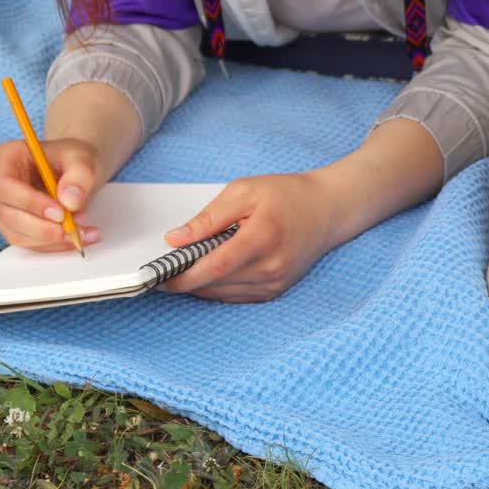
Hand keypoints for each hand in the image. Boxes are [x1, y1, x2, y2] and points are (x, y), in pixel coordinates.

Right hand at [0, 137, 102, 251]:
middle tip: (75, 228)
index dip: (30, 203)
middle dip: (44, 227)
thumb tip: (70, 202)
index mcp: (4, 158)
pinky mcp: (13, 226)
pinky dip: (56, 244)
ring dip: (52, 239)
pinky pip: (30, 243)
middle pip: (8, 214)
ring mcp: (1, 207)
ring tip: (83, 232)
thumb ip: (79, 176)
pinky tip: (78, 236)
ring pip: (18, 234)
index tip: (60, 212)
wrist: (74, 169)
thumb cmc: (70, 158)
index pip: (3, 186)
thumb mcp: (81, 158)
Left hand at [158, 173, 339, 301]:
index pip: (215, 265)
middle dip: (186, 280)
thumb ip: (209, 217)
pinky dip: (218, 288)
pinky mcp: (276, 290)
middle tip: (164, 270)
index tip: (160, 274)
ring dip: (200, 286)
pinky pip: (236, 297)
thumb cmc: (287, 195)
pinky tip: (209, 274)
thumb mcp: (244, 191)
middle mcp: (271, 266)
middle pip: (216, 283)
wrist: (328, 210)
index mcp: (263, 237)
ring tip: (184, 268)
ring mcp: (276, 282)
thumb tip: (175, 240)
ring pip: (223, 294)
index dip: (183, 274)